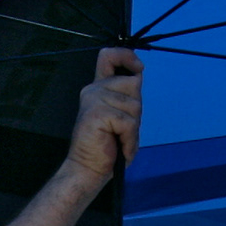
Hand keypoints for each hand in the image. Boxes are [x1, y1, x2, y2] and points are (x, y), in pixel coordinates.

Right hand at [66, 47, 142, 184]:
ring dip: (133, 128)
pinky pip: (129, 122)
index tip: (138, 68)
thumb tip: (138, 75)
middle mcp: (94, 90)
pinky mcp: (97, 114)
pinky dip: (129, 139)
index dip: (127, 56)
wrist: (88, 169)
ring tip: (119, 139)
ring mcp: (94, 100)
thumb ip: (127, 95)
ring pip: (134, 105)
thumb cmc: (106, 146)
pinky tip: (120, 146)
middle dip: (136, 109)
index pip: (109, 56)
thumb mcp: (120, 115)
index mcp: (98, 88)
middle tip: (122, 128)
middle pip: (133, 84)